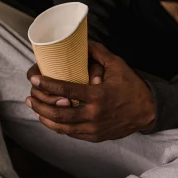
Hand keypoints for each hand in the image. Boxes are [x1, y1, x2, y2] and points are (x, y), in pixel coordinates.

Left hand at [26, 42, 155, 141]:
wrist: (147, 112)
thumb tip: (81, 41)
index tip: (35, 79)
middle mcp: (94, 114)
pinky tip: (49, 119)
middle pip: (58, 113)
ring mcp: (93, 128)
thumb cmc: (132, 87)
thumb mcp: (117, 66)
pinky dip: (57, 126)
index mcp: (98, 95)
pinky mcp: (94, 136)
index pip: (66, 90)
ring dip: (44, 117)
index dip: (47, 84)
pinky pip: (70, 133)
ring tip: (34, 108)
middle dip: (40, 104)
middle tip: (29, 96)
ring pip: (61, 126)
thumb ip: (98, 53)